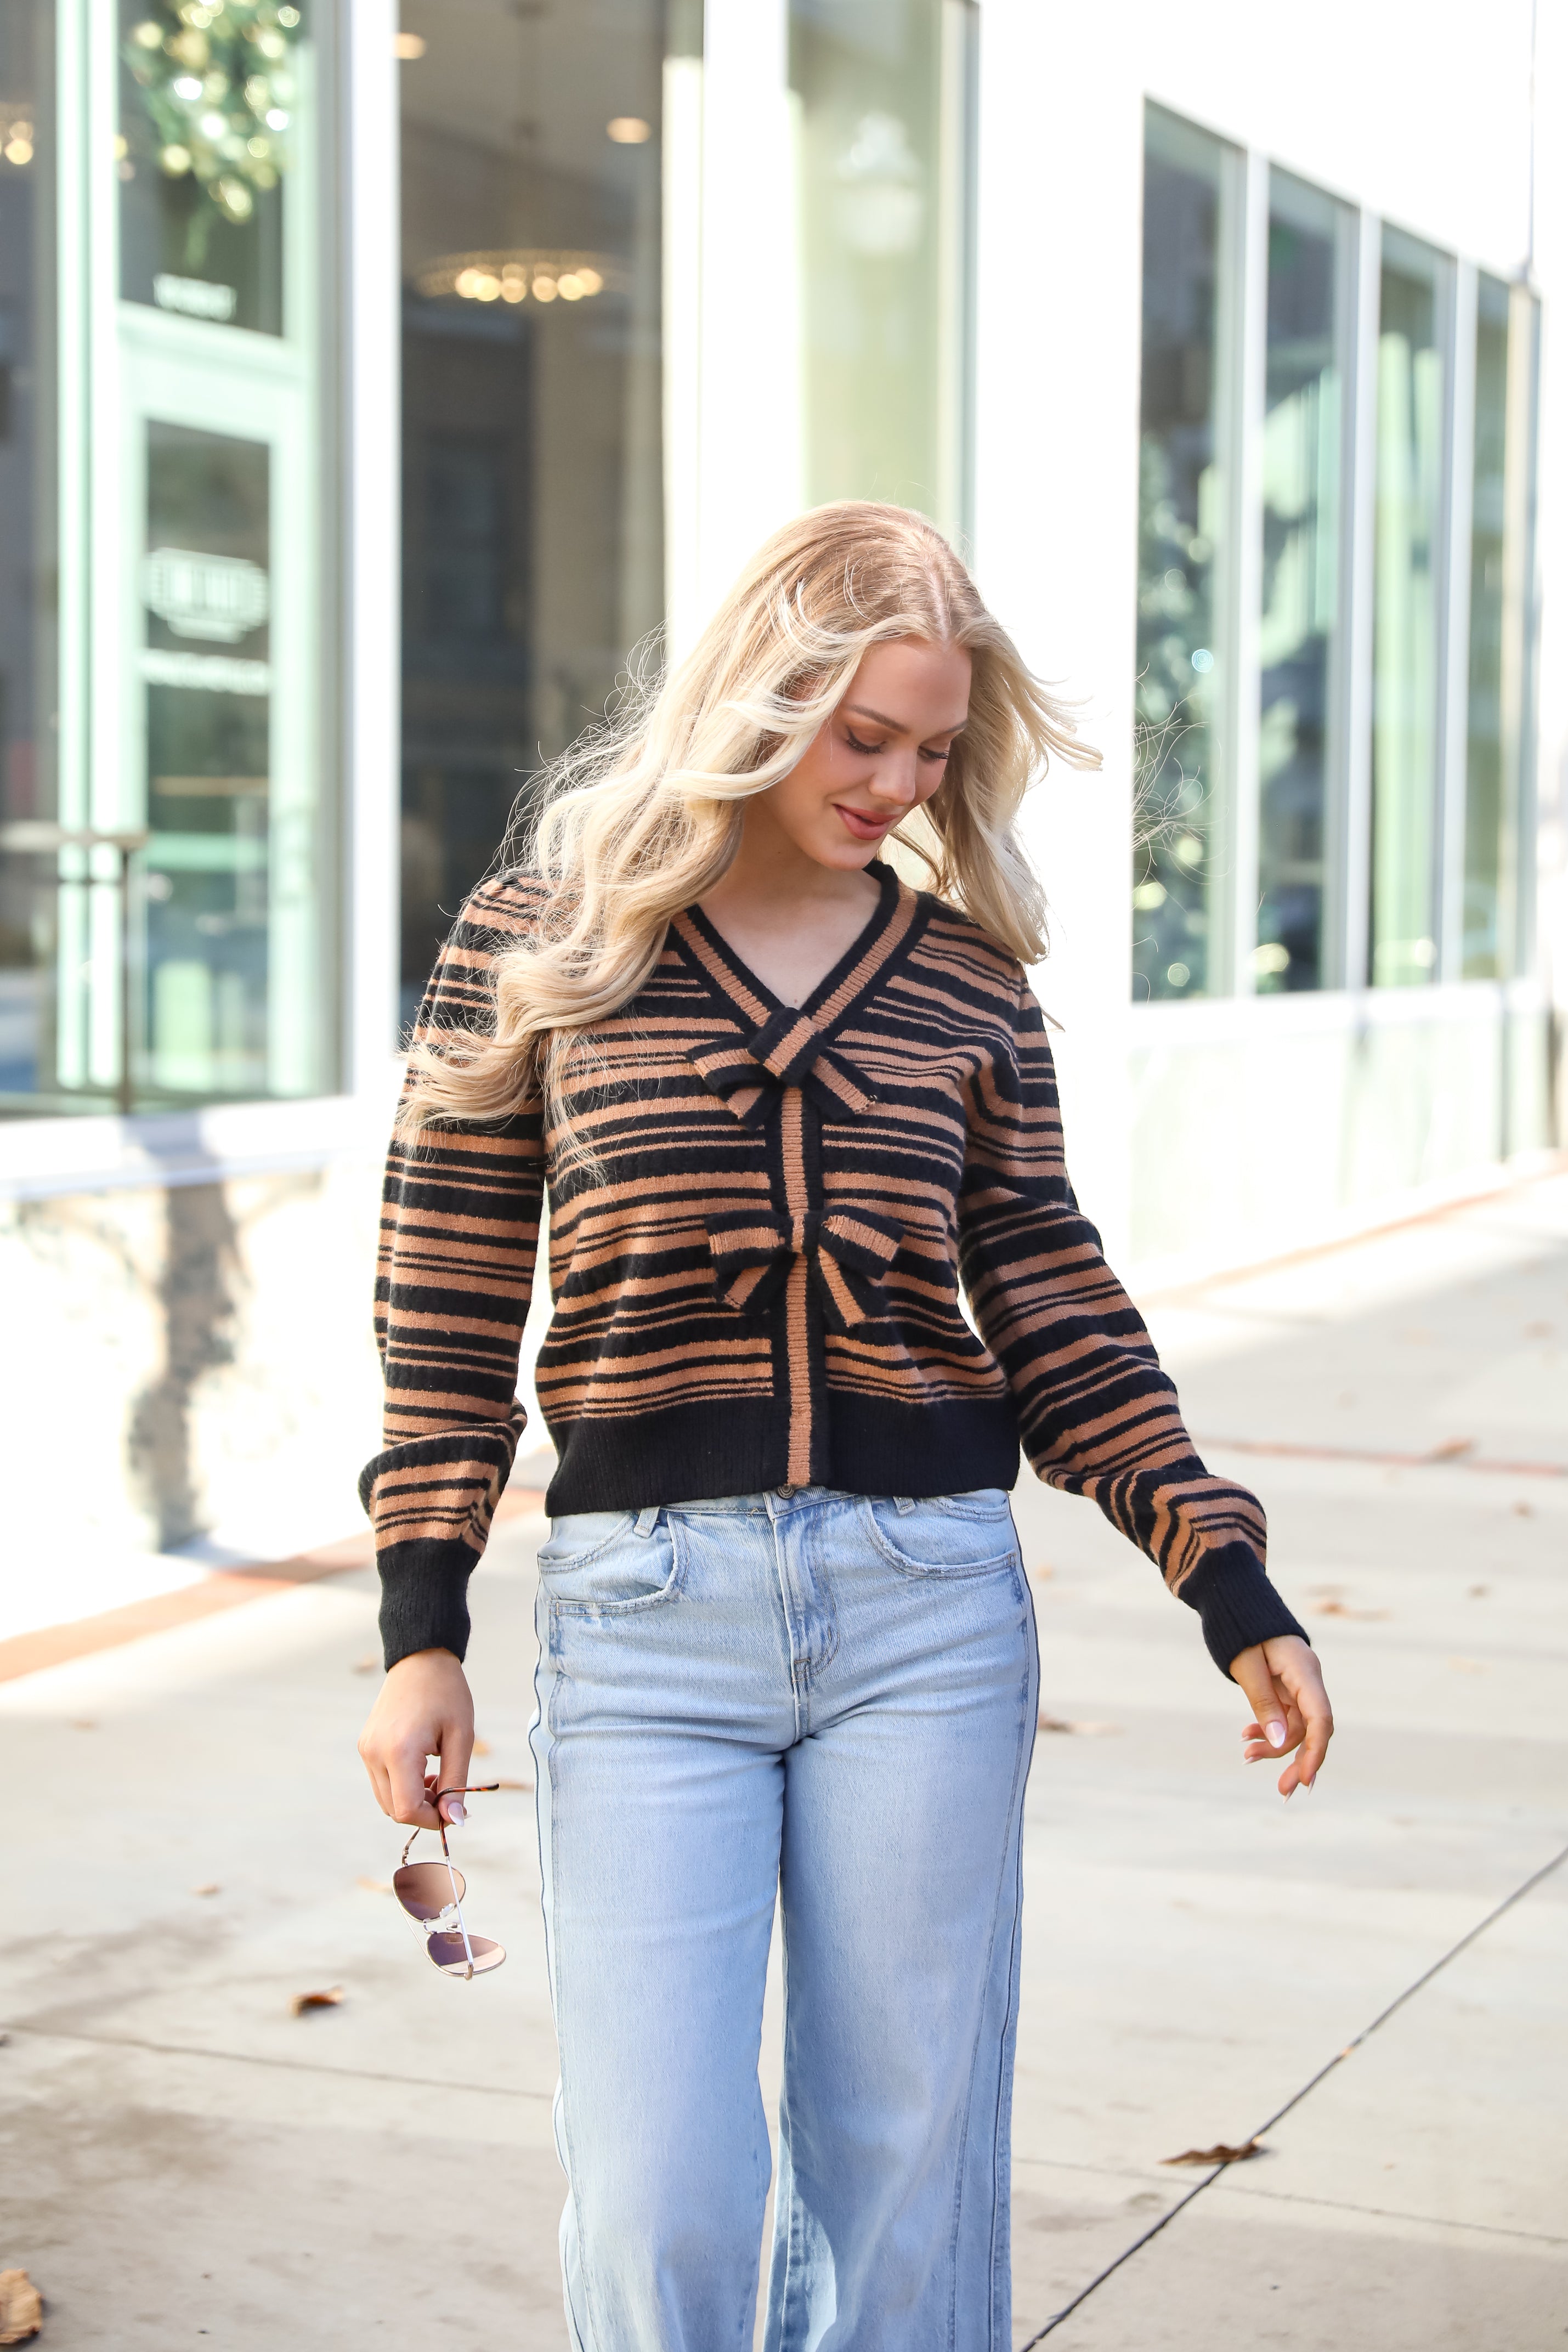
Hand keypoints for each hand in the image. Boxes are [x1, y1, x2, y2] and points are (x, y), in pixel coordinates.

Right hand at [357, 1648, 473, 1829]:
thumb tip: (455, 1821)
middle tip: (449, 1790)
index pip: (406, 1809)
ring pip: (386, 1799)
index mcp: (399, 1751)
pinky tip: (422, 1768)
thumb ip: (456, 1782)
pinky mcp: (365, 1746)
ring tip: (437, 1776)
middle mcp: (375, 1753)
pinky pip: (381, 1782)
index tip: (454, 1810)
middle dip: (423, 1810)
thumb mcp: (461, 1737)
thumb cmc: (447, 1694)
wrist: (421, 1660)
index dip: (431, 1819)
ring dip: (412, 1799)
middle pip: (393, 1809)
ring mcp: (366, 1750)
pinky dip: (401, 1786)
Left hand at [1231, 1635, 1332, 1798]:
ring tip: (1246, 1756)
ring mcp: (1299, 1686)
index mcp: (1304, 1671)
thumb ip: (1264, 1703)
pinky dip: (1268, 1730)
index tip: (1304, 1780)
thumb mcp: (1248, 1667)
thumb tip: (1279, 1743)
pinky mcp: (1287, 1690)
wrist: (1237, 1606)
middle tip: (1283, 1791)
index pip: (1320, 1719)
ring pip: (1297, 1728)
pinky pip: (1284, 1718)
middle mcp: (1308, 1681)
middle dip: (1298, 1761)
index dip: (1315, 1752)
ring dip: (1274, 1747)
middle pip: (1313, 1729)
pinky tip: (1247, 1736)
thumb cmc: (1241, 1632)